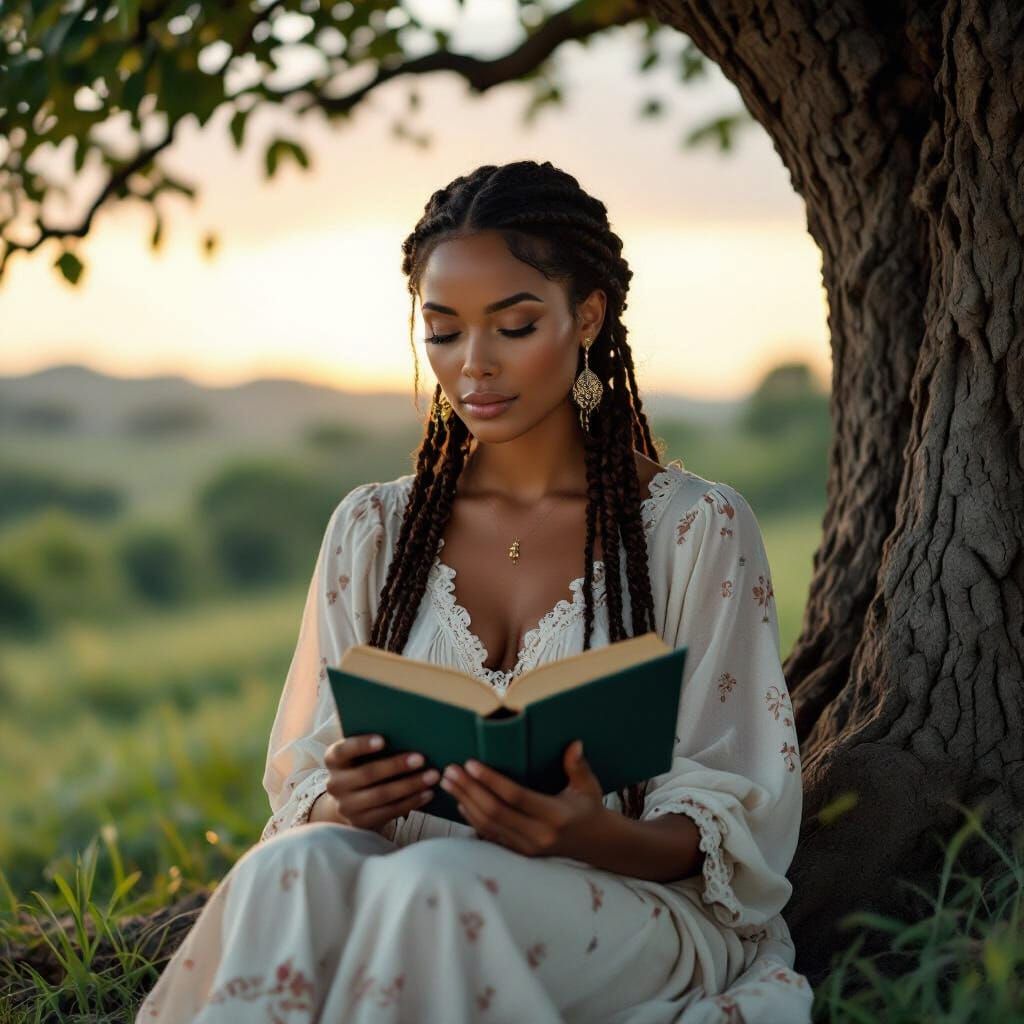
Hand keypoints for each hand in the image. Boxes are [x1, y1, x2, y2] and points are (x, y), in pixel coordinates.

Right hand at [322, 733, 438, 830]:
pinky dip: (411, 802)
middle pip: (367, 774)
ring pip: (381, 795)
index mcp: (334, 760)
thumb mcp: (362, 754)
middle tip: (421, 758)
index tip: (383, 739)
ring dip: (410, 785)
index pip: (343, 750)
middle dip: (396, 766)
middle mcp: (336, 784)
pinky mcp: (361, 823)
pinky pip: (389, 812)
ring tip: (432, 776)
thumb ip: (376, 744)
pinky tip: (428, 793)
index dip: (362, 745)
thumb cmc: (364, 764)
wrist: (352, 800)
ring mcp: (346, 806)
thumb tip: (409, 731)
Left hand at [439, 739, 606, 858]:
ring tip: (449, 782)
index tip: (470, 764)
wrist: (595, 843)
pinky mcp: (519, 853)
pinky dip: (472, 818)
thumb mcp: (589, 786)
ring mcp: (527, 847)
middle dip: (469, 790)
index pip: (515, 797)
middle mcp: (539, 835)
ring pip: (488, 825)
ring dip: (465, 802)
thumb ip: (578, 766)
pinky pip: (490, 835)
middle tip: (450, 770)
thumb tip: (574, 743)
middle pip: (495, 812)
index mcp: (555, 816)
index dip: (491, 781)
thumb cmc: (589, 808)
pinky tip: (460, 801)